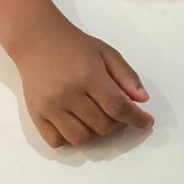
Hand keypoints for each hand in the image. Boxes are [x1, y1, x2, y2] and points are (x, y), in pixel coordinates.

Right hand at [11, 19, 153, 146]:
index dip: (136, 118)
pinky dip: (72, 139)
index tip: (147, 122)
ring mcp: (50, 107)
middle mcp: (68, 94)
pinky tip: (78, 123)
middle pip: (102, 125)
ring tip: (99, 117)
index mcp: (89, 76)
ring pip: (81, 138)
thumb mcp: (107, 53)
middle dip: (119, 124)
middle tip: (120, 113)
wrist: (38, 42)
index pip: (118, 107)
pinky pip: (57, 141)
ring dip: (97, 134)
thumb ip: (127, 76)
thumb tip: (142, 100)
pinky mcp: (36, 115)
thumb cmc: (76, 47)